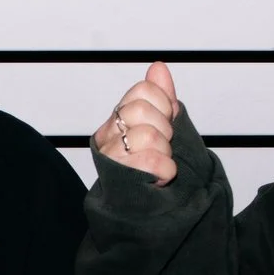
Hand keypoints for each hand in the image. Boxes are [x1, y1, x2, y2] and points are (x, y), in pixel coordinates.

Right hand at [91, 60, 180, 184]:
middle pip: (142, 110)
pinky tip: (157, 177)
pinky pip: (155, 162)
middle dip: (164, 129)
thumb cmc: (151, 164)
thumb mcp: (159, 125)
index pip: (143, 90)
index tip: (164, 122)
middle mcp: (107, 136)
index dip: (163, 105)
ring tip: (157, 163)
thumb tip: (158, 67)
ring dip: (165, 154)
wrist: (144, 207)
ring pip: (150, 136)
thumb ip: (159, 96)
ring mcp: (111, 158)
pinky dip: (166, 172)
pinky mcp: (121, 179)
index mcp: (116, 119)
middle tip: (160, 146)